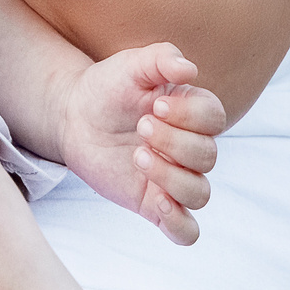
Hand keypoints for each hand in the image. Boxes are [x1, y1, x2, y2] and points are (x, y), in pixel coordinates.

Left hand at [54, 44, 224, 245]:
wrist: (74, 116)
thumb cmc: (109, 87)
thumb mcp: (131, 64)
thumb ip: (161, 58)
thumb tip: (189, 69)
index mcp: (192, 112)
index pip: (214, 119)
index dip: (189, 115)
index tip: (154, 104)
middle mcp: (189, 148)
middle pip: (208, 156)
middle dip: (173, 142)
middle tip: (140, 126)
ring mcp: (174, 179)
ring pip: (200, 193)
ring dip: (171, 177)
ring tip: (138, 157)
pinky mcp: (154, 204)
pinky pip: (185, 231)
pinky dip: (178, 222)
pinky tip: (155, 199)